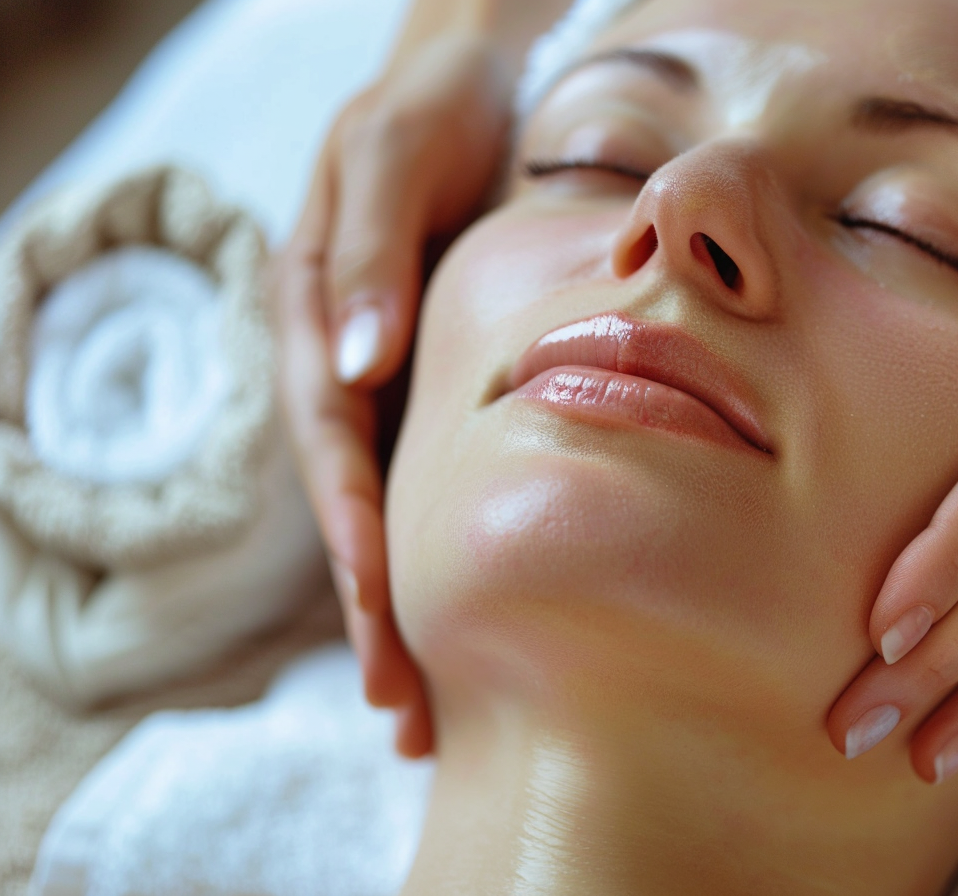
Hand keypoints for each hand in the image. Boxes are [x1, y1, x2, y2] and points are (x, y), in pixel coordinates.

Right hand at [275, 32, 510, 757]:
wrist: (474, 84)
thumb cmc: (427, 108)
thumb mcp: (392, 156)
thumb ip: (370, 255)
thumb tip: (357, 363)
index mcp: (320, 324)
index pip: (334, 452)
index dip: (357, 540)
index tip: (384, 624)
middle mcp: (351, 368)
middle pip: (359, 508)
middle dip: (378, 614)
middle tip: (404, 713)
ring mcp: (397, 383)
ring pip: (401, 510)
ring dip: (413, 609)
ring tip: (431, 706)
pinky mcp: (444, 383)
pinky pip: (445, 478)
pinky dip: (455, 552)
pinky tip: (480, 616)